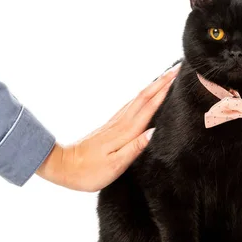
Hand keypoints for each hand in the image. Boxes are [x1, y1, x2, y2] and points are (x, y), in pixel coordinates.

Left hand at [36, 65, 179, 191]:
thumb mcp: (115, 165)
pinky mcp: (110, 126)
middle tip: (176, 70)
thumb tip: (154, 131)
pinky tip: (145, 96)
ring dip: (153, 87)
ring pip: (138, 99)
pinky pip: (131, 106)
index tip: (177, 77)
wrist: (63, 167)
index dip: (164, 91)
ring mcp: (115, 122)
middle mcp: (121, 123)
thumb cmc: (89, 171)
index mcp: (126, 131)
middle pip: (144, 97)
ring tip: (165, 78)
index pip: (149, 107)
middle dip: (161, 83)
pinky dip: (142, 97)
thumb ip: (135, 148)